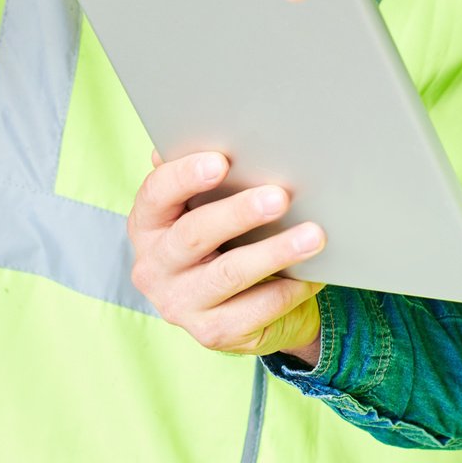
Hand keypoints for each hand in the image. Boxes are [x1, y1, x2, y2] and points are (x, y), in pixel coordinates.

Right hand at [127, 152, 327, 362]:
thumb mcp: (206, 210)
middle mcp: (154, 267)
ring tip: (314, 235)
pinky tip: (314, 273)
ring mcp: (180, 304)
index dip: (185, 176)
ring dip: (275, 252)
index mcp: (147, 225)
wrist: (238, 309)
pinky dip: (289, 289)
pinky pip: (255, 308)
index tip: (221, 161)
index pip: (156, 195)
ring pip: (229, 274)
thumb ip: (204, 179)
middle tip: (279, 196)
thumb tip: (212, 129)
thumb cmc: (224, 242)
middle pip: (193, 235)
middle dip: (239, 213)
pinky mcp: (211, 333)